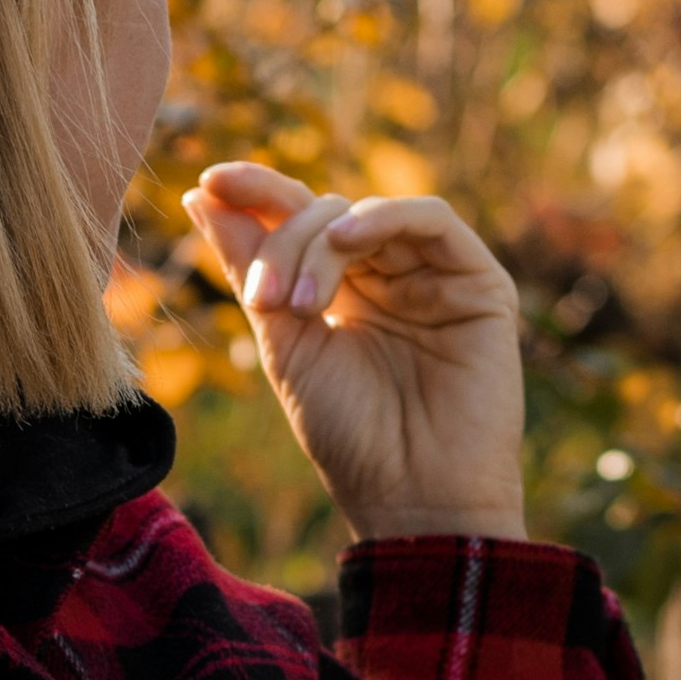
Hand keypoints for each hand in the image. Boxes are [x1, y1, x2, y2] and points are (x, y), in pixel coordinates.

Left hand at [186, 161, 527, 539]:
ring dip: (321, 242)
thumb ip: (250, 270)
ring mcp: (434, 277)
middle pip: (326, 214)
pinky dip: (385, 218)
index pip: (296, 223)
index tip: (208, 181)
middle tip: (263, 298)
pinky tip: (346, 241)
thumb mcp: (285, 346)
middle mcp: (388, 277)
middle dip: (282, 240)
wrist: (414, 497)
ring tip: (298, 302)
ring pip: (368, 216)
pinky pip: (433, 221)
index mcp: (340, 293)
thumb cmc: (351, 436)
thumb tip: (201, 197)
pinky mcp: (479, 283)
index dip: (255, 193)